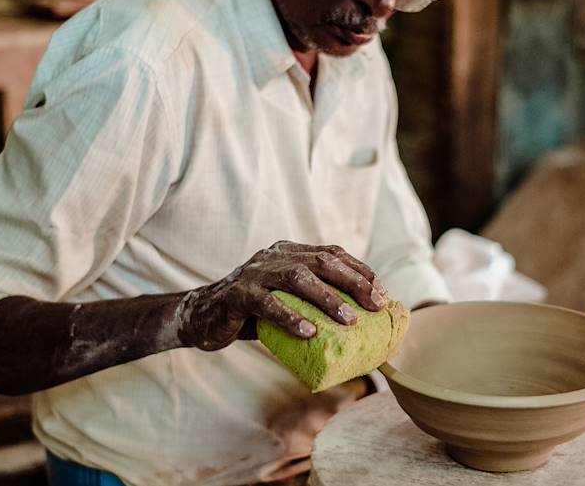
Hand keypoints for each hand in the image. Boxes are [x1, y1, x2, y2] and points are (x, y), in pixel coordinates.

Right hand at [177, 241, 387, 350]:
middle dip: (353, 282)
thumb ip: (313, 303)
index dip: (359, 271)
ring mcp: (254, 273)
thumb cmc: (254, 313)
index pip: (332, 254)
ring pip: (297, 278)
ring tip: (350, 320)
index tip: (382, 293)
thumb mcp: (287, 302)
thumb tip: (360, 324)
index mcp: (289, 252)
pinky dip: (290, 317)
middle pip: (321, 262)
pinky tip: (309, 332)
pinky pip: (267, 304)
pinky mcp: (237, 295)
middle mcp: (274, 256)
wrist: (203, 317)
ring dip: (328, 299)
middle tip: (375, 305)